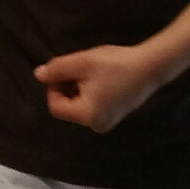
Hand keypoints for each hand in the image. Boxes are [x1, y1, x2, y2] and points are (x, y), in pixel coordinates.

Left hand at [35, 43, 168, 132]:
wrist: (151, 66)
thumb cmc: (115, 65)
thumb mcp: (82, 63)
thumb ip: (57, 69)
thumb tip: (38, 75)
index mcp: (87, 116)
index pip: (56, 106)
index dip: (54, 87)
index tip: (64, 69)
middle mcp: (96, 126)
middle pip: (68, 107)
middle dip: (67, 87)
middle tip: (79, 68)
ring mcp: (108, 122)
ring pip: (80, 106)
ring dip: (78, 88)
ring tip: (92, 71)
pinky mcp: (116, 116)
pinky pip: (93, 106)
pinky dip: (90, 92)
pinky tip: (101, 77)